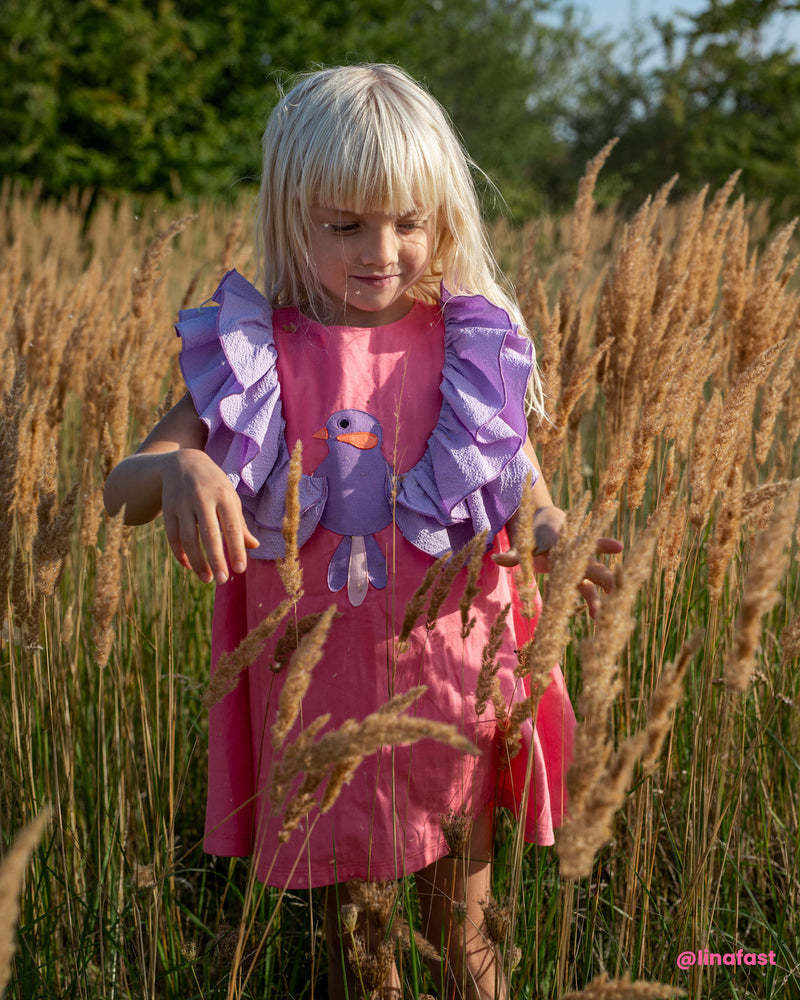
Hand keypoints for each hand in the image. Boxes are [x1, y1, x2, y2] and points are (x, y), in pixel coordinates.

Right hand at [160, 449, 259, 583]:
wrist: (183, 463)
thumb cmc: (214, 485)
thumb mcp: (230, 498)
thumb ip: (240, 524)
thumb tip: (254, 546)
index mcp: (224, 495)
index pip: (232, 526)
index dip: (236, 549)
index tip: (241, 570)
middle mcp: (202, 498)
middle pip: (209, 534)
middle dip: (216, 559)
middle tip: (223, 580)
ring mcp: (183, 504)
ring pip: (188, 538)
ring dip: (198, 561)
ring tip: (207, 579)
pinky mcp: (168, 509)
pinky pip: (172, 536)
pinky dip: (180, 553)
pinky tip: (190, 566)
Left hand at [492, 505, 621, 618]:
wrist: (549, 521)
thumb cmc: (536, 532)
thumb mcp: (524, 542)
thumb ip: (513, 553)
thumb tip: (495, 558)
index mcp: (564, 542)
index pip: (579, 545)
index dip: (599, 545)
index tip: (618, 546)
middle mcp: (577, 553)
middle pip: (592, 564)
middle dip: (604, 576)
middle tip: (616, 585)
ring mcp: (580, 565)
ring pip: (594, 578)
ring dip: (602, 593)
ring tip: (611, 608)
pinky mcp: (579, 576)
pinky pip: (587, 589)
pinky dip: (593, 601)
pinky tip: (598, 617)